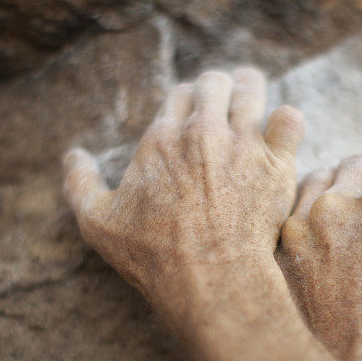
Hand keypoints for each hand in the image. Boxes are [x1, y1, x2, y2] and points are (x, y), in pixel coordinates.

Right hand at [63, 68, 303, 307]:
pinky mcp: (276, 164)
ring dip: (249, 86)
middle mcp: (203, 132)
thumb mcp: (97, 223)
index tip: (191, 109)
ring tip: (251, 88)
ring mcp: (243, 145)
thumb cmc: (152, 254)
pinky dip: (286, 120)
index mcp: (162, 139)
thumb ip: (80, 183)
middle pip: (214, 83)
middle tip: (223, 95)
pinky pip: (290, 120)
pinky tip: (282, 129)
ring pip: (251, 91)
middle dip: (217, 86)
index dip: (186, 98)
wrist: (210, 277)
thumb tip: (71, 155)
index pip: (179, 94)